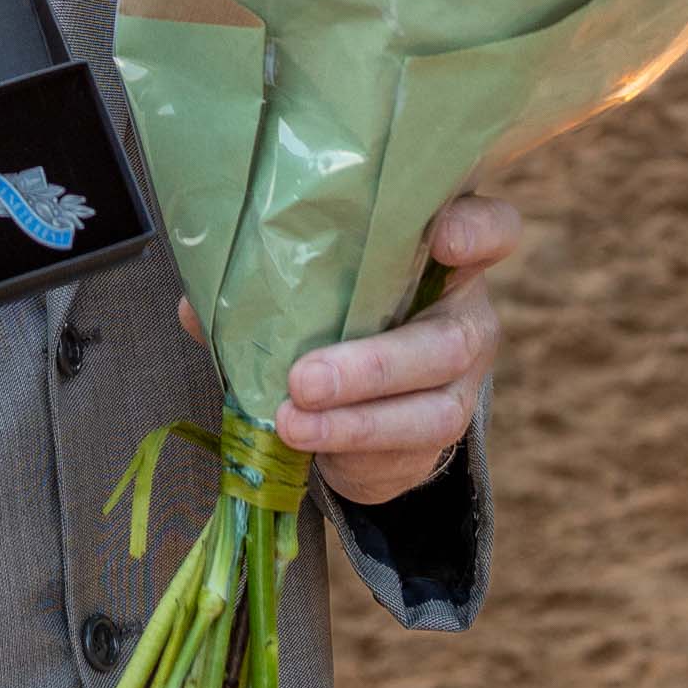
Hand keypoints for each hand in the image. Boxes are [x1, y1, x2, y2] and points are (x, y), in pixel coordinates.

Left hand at [175, 194, 521, 508]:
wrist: (369, 386)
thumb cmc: (337, 306)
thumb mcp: (309, 283)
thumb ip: (264, 284)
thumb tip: (196, 307)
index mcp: (441, 255)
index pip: (490, 231)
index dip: (476, 232)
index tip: (443, 238)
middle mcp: (464, 317)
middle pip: (450, 341)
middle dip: (375, 365)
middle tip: (306, 380)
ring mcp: (460, 385)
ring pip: (432, 410)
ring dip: (357, 424)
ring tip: (291, 424)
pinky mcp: (438, 439)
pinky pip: (407, 456)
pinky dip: (352, 456)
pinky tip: (308, 452)